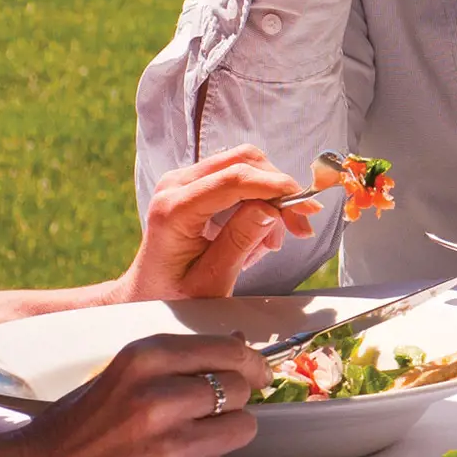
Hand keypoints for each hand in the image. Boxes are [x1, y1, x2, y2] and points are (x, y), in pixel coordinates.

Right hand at [6, 332, 272, 456]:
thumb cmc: (79, 426)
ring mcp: (173, 443)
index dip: (250, 362)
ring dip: (226, 431)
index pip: (227, 351)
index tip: (256, 371)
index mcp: (144, 358)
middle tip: (208, 409)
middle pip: (239, 387)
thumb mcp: (123, 375)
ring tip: (191, 437)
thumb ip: (181, 360)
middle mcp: (161, 397)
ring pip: (243, 426)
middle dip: (233, 397)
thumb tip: (243, 344)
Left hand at [121, 146, 314, 300]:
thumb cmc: (176, 296)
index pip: (234, 179)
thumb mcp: (211, 281)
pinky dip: (259, 196)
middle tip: (300, 226)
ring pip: (244, 163)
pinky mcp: (193, 183)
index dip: (277, 187)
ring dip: (271, 193)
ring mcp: (182, 180)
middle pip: (242, 161)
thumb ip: (239, 242)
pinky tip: (260, 229)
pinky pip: (237, 174)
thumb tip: (271, 208)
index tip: (307, 207)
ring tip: (275, 237)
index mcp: (173, 210)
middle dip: (280, 189)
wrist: (148, 294)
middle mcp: (174, 185)